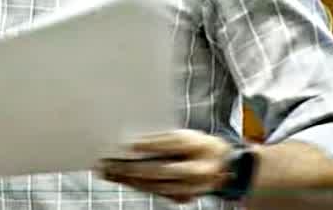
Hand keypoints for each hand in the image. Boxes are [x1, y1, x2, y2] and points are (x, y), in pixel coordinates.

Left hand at [99, 130, 232, 203]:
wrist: (222, 164)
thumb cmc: (197, 145)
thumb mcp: (186, 134)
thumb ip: (164, 138)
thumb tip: (134, 140)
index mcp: (200, 146)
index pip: (174, 144)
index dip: (152, 144)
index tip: (131, 144)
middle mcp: (200, 169)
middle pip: (164, 170)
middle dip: (135, 168)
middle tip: (112, 163)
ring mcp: (194, 187)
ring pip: (158, 186)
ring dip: (131, 180)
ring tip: (110, 173)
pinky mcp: (186, 197)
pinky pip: (158, 193)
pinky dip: (138, 186)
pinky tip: (122, 180)